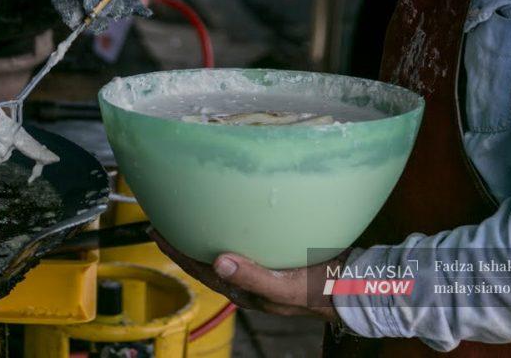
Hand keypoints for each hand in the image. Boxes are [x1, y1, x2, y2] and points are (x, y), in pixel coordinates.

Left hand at [150, 230, 340, 321]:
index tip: (155, 231)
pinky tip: (228, 220)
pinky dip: (226, 234)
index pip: (200, 270)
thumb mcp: (288, 285)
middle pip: (205, 262)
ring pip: (221, 255)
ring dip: (202, 238)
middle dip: (182, 243)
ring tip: (187, 218)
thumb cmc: (322, 290)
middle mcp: (247, 282)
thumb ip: (253, 276)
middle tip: (162, 221)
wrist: (354, 288)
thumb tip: (219, 262)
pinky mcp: (273, 262)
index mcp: (245, 291)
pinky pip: (241, 248)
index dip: (176, 251)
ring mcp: (259, 273)